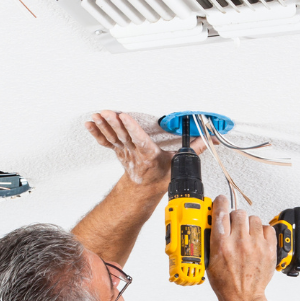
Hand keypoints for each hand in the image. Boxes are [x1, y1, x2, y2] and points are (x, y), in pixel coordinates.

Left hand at [85, 111, 203, 187]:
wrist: (144, 188)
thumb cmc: (159, 175)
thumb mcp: (178, 163)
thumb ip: (193, 149)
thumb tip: (209, 140)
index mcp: (149, 155)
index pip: (140, 140)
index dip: (132, 129)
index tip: (126, 118)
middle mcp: (135, 153)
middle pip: (123, 136)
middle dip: (115, 124)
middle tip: (109, 112)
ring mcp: (124, 151)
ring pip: (112, 137)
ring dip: (104, 125)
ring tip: (98, 115)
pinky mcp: (118, 149)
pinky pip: (104, 140)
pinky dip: (96, 131)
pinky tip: (90, 122)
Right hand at [207, 195, 277, 300]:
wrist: (243, 297)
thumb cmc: (226, 282)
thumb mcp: (210, 259)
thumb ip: (211, 239)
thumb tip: (213, 221)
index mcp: (221, 243)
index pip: (221, 211)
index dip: (221, 202)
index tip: (221, 201)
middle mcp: (239, 242)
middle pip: (239, 212)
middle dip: (236, 218)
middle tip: (235, 227)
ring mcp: (255, 245)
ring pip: (254, 218)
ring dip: (249, 225)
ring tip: (247, 236)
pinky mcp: (268, 249)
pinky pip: (267, 228)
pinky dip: (262, 232)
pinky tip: (257, 240)